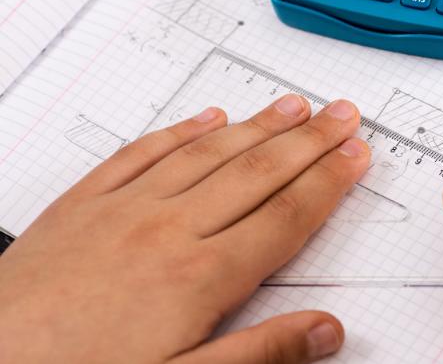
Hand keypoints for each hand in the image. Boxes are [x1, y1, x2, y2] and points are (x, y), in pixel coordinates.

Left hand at [0, 96, 369, 363]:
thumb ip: (260, 354)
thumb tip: (326, 331)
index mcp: (200, 277)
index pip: (286, 216)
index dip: (328, 182)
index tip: (355, 155)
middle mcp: (170, 229)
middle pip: (258, 172)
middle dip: (309, 141)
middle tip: (342, 113)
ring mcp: (126, 209)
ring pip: (209, 153)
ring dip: (258, 126)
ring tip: (293, 105)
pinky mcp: (84, 203)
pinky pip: (142, 152)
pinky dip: (181, 131)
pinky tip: (206, 117)